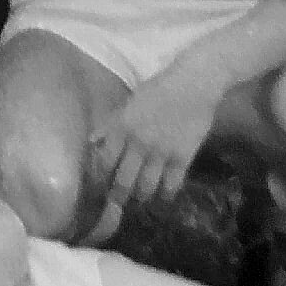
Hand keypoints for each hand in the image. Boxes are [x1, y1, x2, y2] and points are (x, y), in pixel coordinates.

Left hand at [88, 64, 217, 210]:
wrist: (193, 85)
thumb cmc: (158, 90)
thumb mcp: (129, 104)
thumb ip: (111, 124)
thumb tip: (93, 142)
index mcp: (122, 128)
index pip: (104, 163)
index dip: (100, 179)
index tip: (99, 187)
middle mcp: (138, 144)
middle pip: (123, 182)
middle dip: (119, 196)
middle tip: (119, 201)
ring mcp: (161, 153)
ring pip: (146, 188)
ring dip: (141, 196)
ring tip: (141, 197)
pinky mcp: (182, 158)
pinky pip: (171, 186)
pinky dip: (165, 195)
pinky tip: (163, 195)